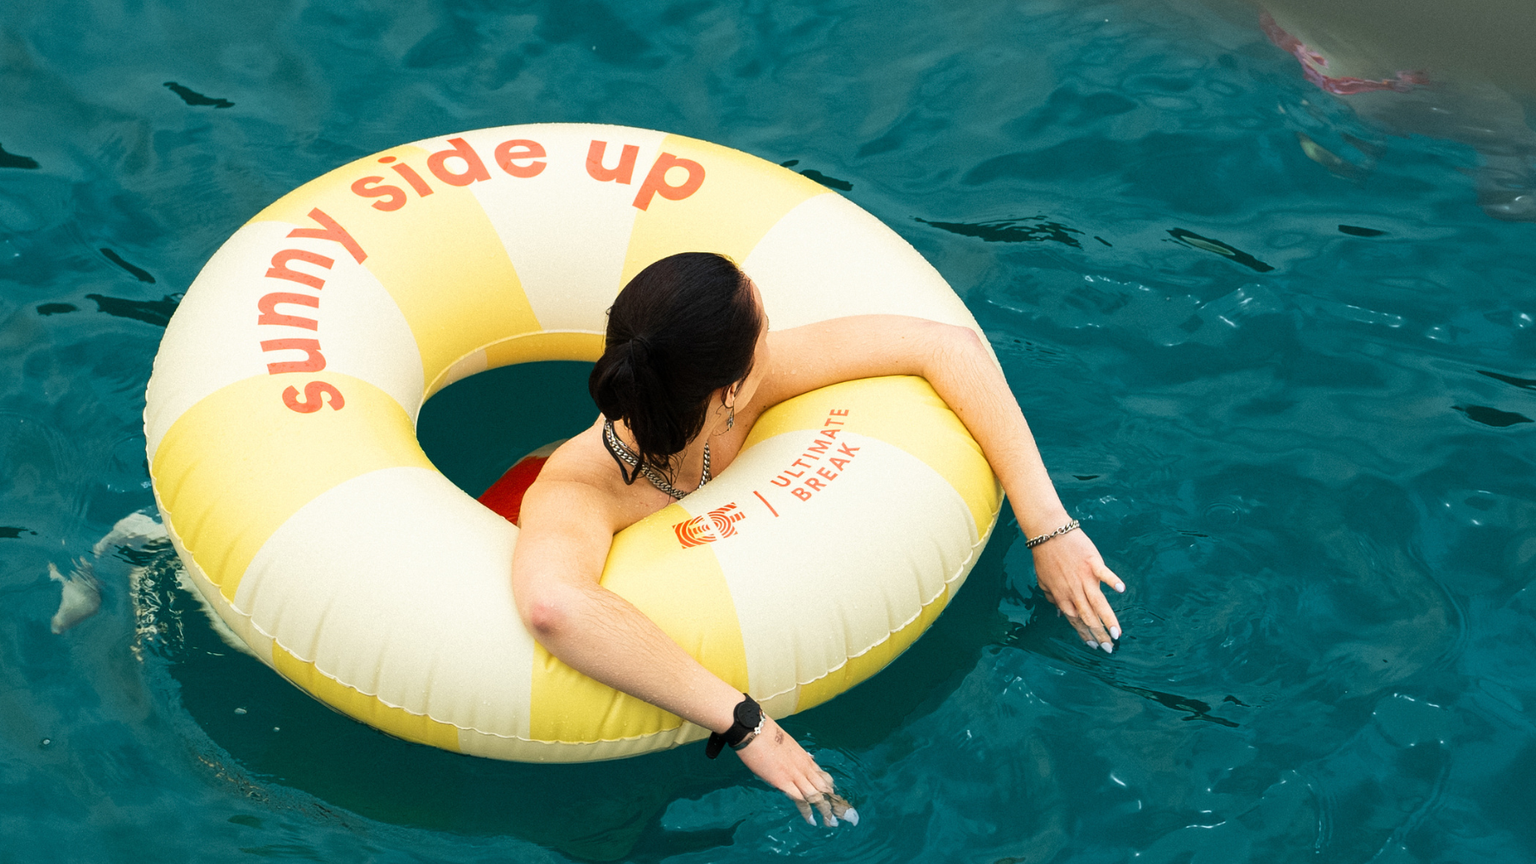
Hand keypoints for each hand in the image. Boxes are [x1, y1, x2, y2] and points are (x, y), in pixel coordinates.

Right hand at [734, 716, 858, 826]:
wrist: (756, 731)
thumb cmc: (766, 736)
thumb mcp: (789, 744)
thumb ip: (798, 755)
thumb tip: (808, 759)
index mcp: (805, 758)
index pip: (823, 776)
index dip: (830, 789)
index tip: (836, 798)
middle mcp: (804, 767)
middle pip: (824, 787)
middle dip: (834, 802)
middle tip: (842, 815)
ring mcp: (796, 775)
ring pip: (816, 795)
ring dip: (824, 810)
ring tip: (831, 822)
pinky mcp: (784, 781)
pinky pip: (799, 799)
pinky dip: (807, 811)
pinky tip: (812, 820)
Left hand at [1029, 526, 1124, 651]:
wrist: (1047, 533)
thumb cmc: (1045, 557)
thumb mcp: (1043, 581)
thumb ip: (1052, 598)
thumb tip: (1058, 613)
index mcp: (1062, 596)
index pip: (1075, 621)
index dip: (1084, 634)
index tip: (1094, 645)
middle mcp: (1073, 591)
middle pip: (1088, 617)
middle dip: (1099, 635)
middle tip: (1110, 648)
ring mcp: (1084, 577)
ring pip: (1098, 603)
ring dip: (1108, 619)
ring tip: (1116, 633)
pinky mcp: (1092, 563)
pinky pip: (1104, 574)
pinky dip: (1112, 581)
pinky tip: (1121, 590)